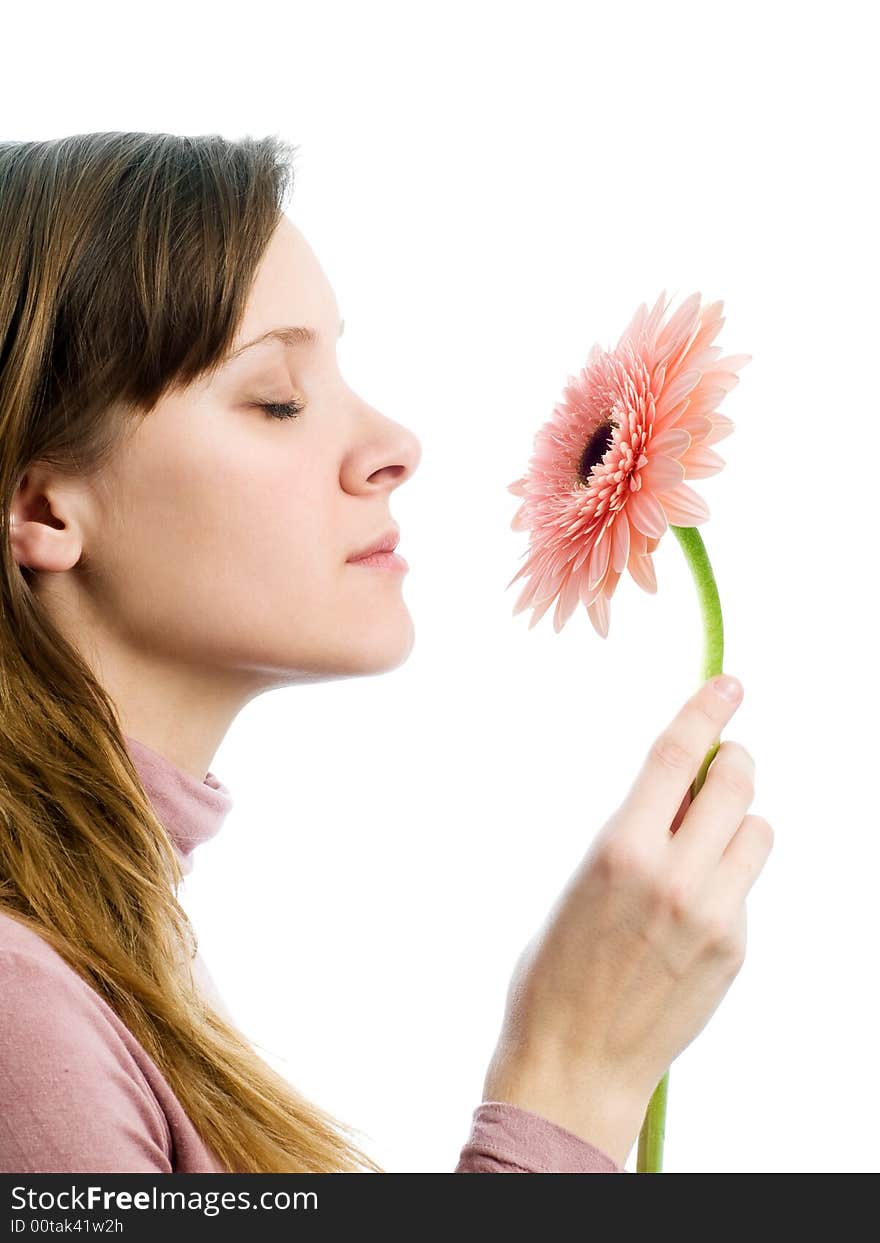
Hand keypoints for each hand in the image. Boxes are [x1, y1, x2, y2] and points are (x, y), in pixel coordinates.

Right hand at [482, 674, 773, 1166]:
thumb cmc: (555, 969)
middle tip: (722, 764)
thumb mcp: (579, 881)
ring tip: (703, 844)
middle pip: (735, 783)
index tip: (728, 685)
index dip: (706, 712)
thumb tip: (676, 789)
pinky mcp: (734, 949)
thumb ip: (632, 831)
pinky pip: (746, 885)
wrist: (576, 1062)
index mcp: (619, 850)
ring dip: (735, 821)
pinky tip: (690, 908)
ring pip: (756, 830)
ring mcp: (712, 916)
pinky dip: (728, 876)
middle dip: (733, 762)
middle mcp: (674, 878)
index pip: (678, 758)